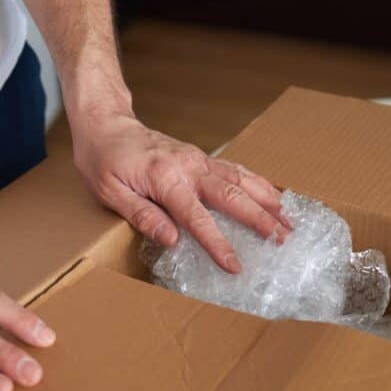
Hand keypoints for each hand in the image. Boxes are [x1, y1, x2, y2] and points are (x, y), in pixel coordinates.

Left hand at [70, 112, 290, 272]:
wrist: (106, 124)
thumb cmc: (102, 160)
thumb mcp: (110, 192)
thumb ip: (143, 215)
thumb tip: (173, 240)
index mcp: (165, 179)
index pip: (197, 218)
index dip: (218, 243)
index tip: (235, 265)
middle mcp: (188, 166)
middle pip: (231, 195)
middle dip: (260, 219)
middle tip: (282, 240)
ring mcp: (197, 159)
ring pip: (241, 179)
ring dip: (267, 200)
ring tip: (289, 221)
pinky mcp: (200, 157)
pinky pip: (236, 170)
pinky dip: (258, 183)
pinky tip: (273, 196)